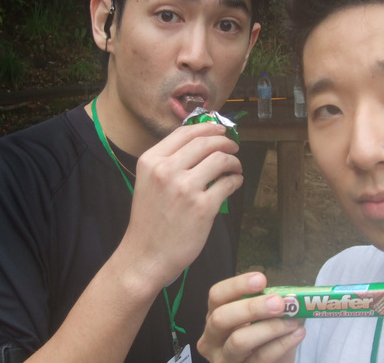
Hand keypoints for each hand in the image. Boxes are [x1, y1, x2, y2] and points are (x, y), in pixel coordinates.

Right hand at [120, 122, 243, 286]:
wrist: (146, 255)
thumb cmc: (149, 220)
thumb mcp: (148, 182)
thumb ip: (169, 162)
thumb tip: (200, 143)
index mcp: (151, 161)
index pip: (185, 132)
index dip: (207, 127)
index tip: (220, 130)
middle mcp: (166, 170)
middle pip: (206, 142)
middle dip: (225, 142)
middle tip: (233, 147)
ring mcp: (185, 188)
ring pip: (220, 159)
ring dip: (234, 161)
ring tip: (235, 167)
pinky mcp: (203, 207)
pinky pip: (228, 183)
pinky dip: (236, 180)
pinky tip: (235, 182)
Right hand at [198, 272, 305, 362]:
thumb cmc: (261, 339)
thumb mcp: (258, 321)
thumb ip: (265, 306)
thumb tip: (287, 296)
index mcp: (214, 316)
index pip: (216, 295)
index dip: (237, 285)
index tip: (261, 279)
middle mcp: (212, 339)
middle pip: (221, 318)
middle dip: (251, 307)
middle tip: (278, 303)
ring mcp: (224, 360)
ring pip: (239, 341)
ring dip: (270, 328)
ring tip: (293, 322)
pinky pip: (260, 358)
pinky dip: (281, 345)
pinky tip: (297, 334)